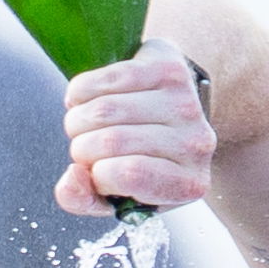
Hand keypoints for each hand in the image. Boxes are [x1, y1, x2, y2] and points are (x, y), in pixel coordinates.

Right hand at [57, 41, 213, 215]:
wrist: (168, 114)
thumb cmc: (139, 161)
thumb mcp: (114, 195)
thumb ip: (83, 200)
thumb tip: (72, 176)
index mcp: (187, 184)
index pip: (130, 175)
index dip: (98, 175)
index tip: (99, 173)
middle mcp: (196, 144)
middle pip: (111, 141)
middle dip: (81, 147)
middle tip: (85, 147)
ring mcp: (186, 102)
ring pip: (105, 109)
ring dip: (77, 120)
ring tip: (83, 125)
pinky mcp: (169, 67)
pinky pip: (108, 78)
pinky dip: (82, 91)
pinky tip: (84, 100)